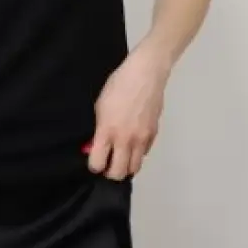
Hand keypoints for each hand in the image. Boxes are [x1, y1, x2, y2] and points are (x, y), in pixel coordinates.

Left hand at [86, 43, 168, 179]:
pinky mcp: (154, 135)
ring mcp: (142, 139)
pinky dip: (137, 154)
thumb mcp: (99, 106)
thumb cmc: (118, 84)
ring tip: (121, 157)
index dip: (94, 166)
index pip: (98, 164)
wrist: (145, 73)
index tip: (94, 161)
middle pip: (118, 173)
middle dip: (110, 172)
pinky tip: (133, 143)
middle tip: (107, 164)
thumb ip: (98, 130)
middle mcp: (125, 140)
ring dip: (126, 166)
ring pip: (134, 168)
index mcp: (107, 131)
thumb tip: (94, 146)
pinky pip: (144, 154)